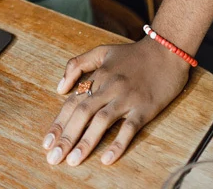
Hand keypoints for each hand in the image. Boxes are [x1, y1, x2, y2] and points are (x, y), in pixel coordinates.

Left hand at [42, 37, 189, 165]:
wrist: (166, 50)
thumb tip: (60, 88)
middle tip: (53, 158)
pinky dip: (118, 143)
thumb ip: (78, 64)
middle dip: (66, 137)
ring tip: (73, 161)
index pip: (72, 102)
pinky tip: (107, 158)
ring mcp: (127, 98)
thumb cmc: (133, 54)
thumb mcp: (103, 51)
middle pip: (82, 113)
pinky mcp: (145, 108)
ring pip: (102, 121)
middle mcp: (109, 87)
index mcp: (98, 76)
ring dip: (86, 142)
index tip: (46, 143)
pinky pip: (130, 128)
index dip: (58, 123)